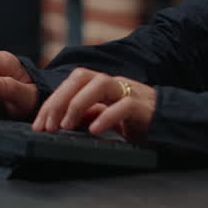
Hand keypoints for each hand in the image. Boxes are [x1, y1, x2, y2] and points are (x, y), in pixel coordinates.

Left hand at [32, 67, 155, 142]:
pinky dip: (106, 117)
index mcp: (100, 84)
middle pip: (80, 77)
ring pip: (100, 85)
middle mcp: (111, 83)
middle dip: (59, 100)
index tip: (38, 125)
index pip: (70, 84)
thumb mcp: (103, 117)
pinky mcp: (142, 105)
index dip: (52, 102)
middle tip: (48, 126)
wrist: (168, 123)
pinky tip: (94, 131)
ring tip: (66, 126)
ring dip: (78, 104)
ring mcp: (127, 91)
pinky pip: (123, 106)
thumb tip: (57, 122)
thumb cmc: (133, 121)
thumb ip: (86, 115)